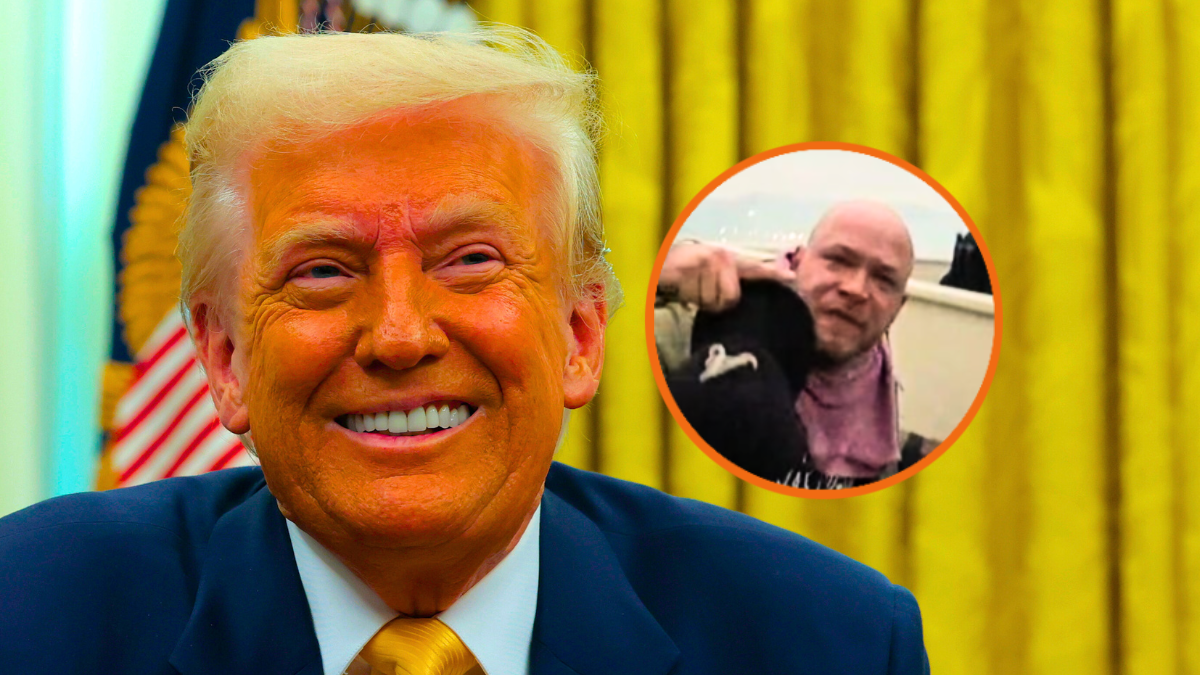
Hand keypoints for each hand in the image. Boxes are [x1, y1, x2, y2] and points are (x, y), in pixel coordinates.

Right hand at [659, 242, 795, 311]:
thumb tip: (738, 300)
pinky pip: (697, 298)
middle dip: (715, 303)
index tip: (793, 277)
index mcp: (726, 258)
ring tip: (687, 288)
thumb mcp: (705, 275)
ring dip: (698, 301)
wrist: (651, 265)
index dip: (773, 273)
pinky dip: (686, 298)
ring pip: (712, 301)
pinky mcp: (690, 268)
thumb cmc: (679, 273)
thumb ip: (726, 284)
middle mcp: (720, 257)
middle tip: (699, 293)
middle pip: (731, 297)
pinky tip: (679, 287)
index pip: (754, 268)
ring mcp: (706, 261)